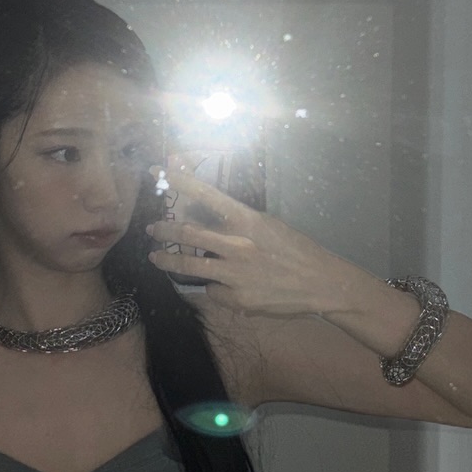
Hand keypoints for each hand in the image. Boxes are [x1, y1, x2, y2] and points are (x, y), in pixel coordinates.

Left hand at [146, 157, 357, 317]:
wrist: (320, 284)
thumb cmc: (296, 250)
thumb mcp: (270, 226)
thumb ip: (240, 223)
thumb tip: (214, 220)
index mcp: (247, 220)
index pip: (206, 194)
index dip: (179, 182)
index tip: (157, 172)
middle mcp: (237, 245)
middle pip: (186, 233)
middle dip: (162, 229)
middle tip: (151, 228)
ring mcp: (234, 274)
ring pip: (188, 265)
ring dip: (167, 260)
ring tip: (156, 258)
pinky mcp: (236, 299)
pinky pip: (213, 290)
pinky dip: (215, 287)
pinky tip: (228, 288)